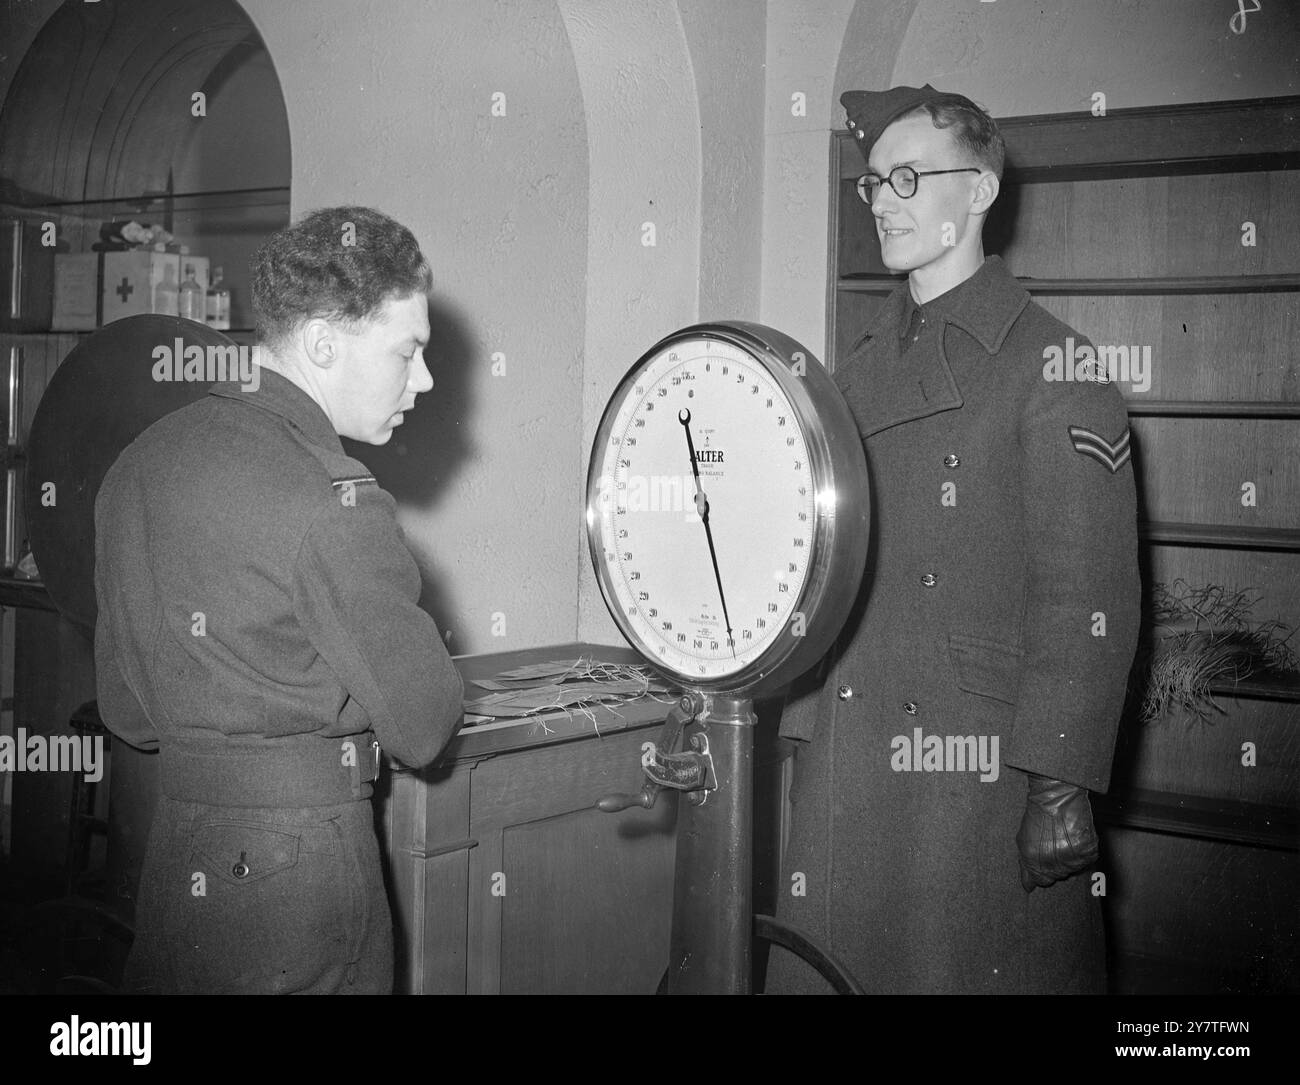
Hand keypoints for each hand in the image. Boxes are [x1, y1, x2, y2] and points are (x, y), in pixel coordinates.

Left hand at [1015, 773, 1098, 891]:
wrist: (1056, 797)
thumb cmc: (1037, 816)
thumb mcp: (1024, 840)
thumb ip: (1026, 866)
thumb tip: (1029, 887)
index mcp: (1035, 862)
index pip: (1041, 881)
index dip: (1042, 870)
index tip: (1043, 859)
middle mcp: (1054, 864)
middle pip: (1058, 876)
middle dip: (1055, 864)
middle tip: (1054, 845)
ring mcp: (1073, 859)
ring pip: (1073, 870)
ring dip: (1069, 859)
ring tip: (1064, 840)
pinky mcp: (1089, 852)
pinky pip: (1086, 861)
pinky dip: (1082, 853)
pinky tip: (1075, 839)